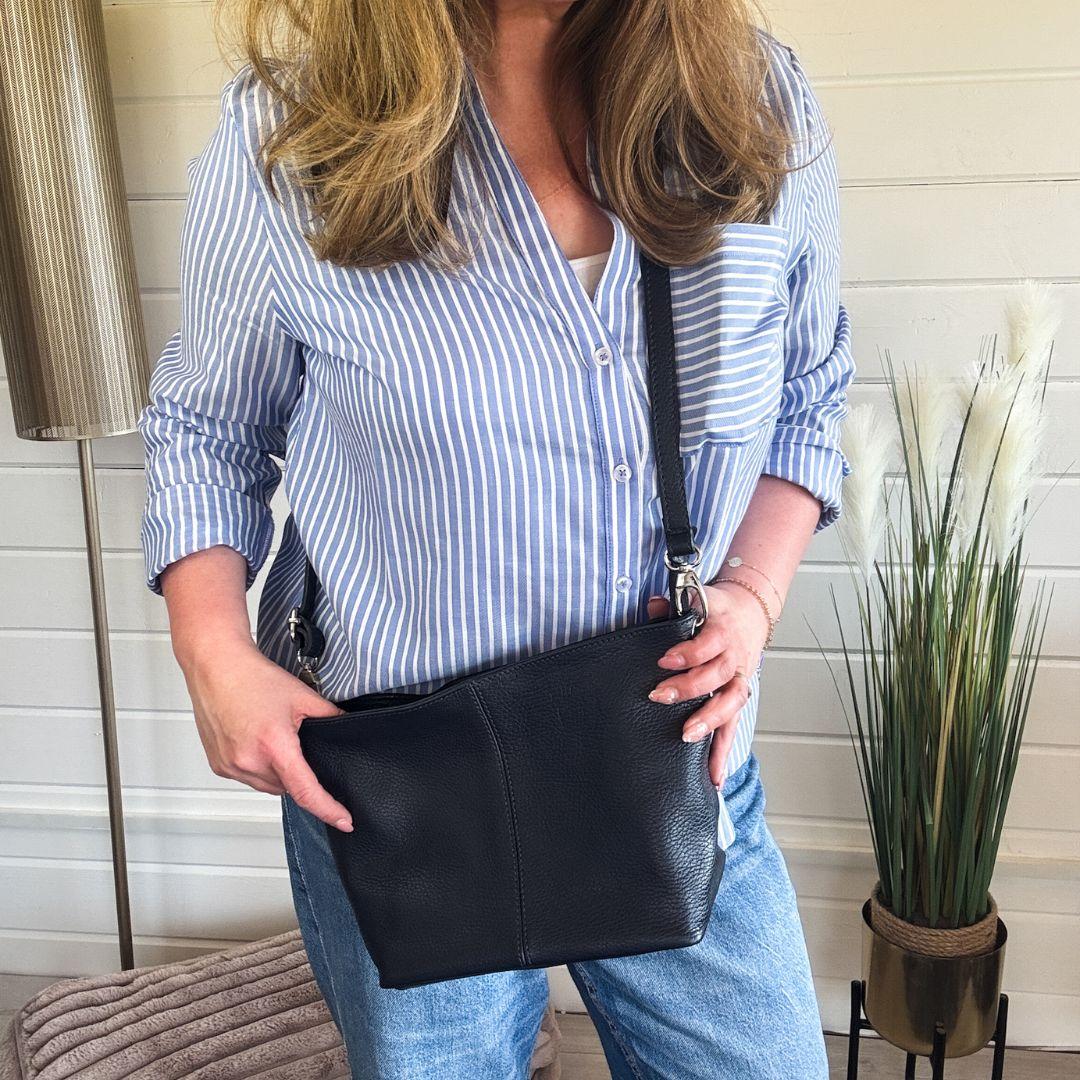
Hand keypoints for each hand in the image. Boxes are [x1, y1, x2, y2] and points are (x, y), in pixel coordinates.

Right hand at [178, 637, 352, 830]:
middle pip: (287, 788)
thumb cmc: (253, 678)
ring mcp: (230, 766)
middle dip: (299, 774)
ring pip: (268, 785)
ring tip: (275, 739)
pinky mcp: (219, 766)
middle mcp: (249, 761)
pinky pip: (249, 778)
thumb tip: (347, 729)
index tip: (344, 821)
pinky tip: (258, 743)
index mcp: (274, 746)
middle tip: (298, 746)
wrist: (216, 667)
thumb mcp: (302, 696)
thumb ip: (330, 716)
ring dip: (278, 773)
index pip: (306, 791)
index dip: (328, 809)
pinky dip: (259, 768)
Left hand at [646, 580, 770, 785]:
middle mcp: (735, 656)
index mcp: (723, 631)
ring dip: (710, 721)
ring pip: (731, 702)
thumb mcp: (696, 599)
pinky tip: (714, 776)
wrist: (750, 612)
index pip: (708, 644)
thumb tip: (652, 606)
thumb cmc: (717, 610)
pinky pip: (733, 727)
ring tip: (687, 737)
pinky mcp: (738, 699)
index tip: (664, 661)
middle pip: (718, 675)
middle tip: (660, 696)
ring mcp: (739, 679)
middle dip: (690, 688)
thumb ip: (672, 607)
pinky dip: (724, 753)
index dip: (688, 653)